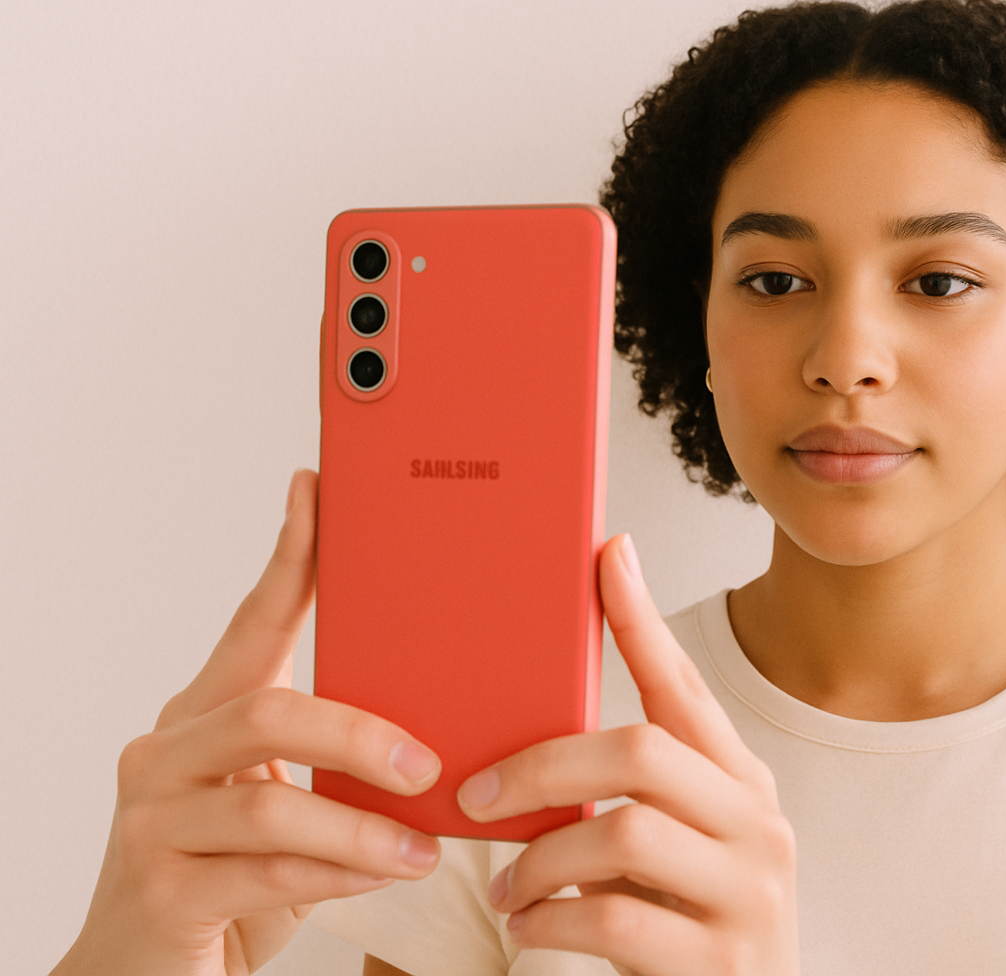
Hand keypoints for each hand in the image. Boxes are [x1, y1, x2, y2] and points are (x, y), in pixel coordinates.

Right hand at [53, 470, 443, 975]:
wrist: (150, 975)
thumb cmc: (236, 878)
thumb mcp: (288, 801)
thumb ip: (334, 763)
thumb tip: (441, 731)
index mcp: (203, 715)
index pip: (252, 622)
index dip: (289, 557)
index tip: (318, 492)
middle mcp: (165, 752)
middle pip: (268, 708)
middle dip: (362, 732)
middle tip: (429, 763)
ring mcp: (152, 820)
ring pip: (273, 800)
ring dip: (365, 827)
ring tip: (424, 847)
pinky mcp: (161, 888)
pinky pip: (269, 872)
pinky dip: (340, 874)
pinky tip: (384, 876)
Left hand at [457, 534, 798, 975]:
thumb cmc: (693, 924)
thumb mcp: (678, 845)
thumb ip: (635, 791)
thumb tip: (545, 730)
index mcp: (742, 784)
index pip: (685, 687)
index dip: (642, 620)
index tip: (607, 554)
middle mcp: (758, 825)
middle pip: (642, 751)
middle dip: (542, 766)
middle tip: (477, 796)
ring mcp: (747, 894)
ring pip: (623, 833)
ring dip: (538, 860)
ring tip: (506, 887)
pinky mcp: (719, 962)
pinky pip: (611, 919)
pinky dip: (549, 921)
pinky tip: (529, 926)